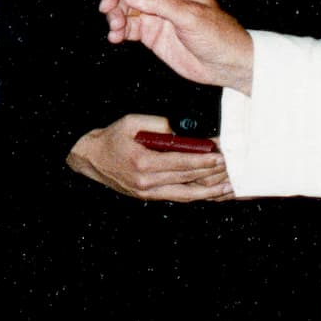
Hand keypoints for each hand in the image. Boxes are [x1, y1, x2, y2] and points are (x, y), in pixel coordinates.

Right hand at [66, 115, 232, 201]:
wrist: (90, 159)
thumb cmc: (111, 138)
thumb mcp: (132, 122)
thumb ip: (160, 125)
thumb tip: (184, 131)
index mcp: (142, 162)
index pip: (180, 163)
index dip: (202, 160)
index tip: (220, 156)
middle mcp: (146, 182)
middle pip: (186, 179)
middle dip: (210, 173)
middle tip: (230, 166)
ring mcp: (147, 192)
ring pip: (185, 194)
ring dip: (208, 190)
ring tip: (227, 185)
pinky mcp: (148, 197)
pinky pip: (177, 197)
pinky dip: (195, 195)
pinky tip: (209, 192)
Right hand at [94, 0, 254, 92]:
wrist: (225, 65)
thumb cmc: (218, 35)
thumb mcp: (190, 16)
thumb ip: (159, 3)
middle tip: (106, 8)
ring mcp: (155, 11)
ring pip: (123, 3)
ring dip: (114, 14)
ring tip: (116, 30)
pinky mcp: (149, 31)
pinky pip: (125, 25)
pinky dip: (117, 30)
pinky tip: (115, 38)